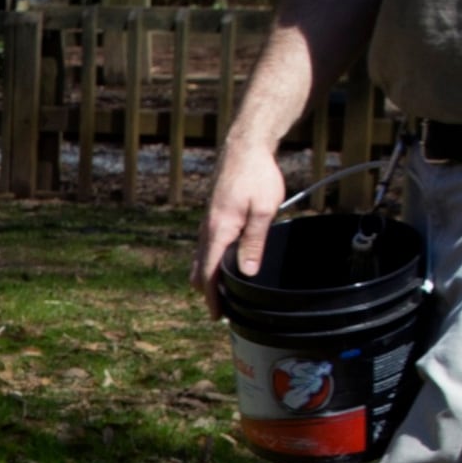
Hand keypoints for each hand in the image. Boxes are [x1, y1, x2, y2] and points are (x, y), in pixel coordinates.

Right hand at [194, 133, 290, 314]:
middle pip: (198, 269)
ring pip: (200, 258)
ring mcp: (207, 222)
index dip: (212, 297)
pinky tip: (223, 264)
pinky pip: (205, 246)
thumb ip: (254, 242)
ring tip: (223, 291)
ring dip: (208, 276)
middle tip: (222, 309)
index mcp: (218, 230)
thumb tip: (246, 272)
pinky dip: (209, 262)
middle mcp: (207, 229)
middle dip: (207, 291)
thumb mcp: (263, 211)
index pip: (208, 273)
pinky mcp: (213, 216)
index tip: (217, 315)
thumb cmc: (257, 176)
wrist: (245, 147)